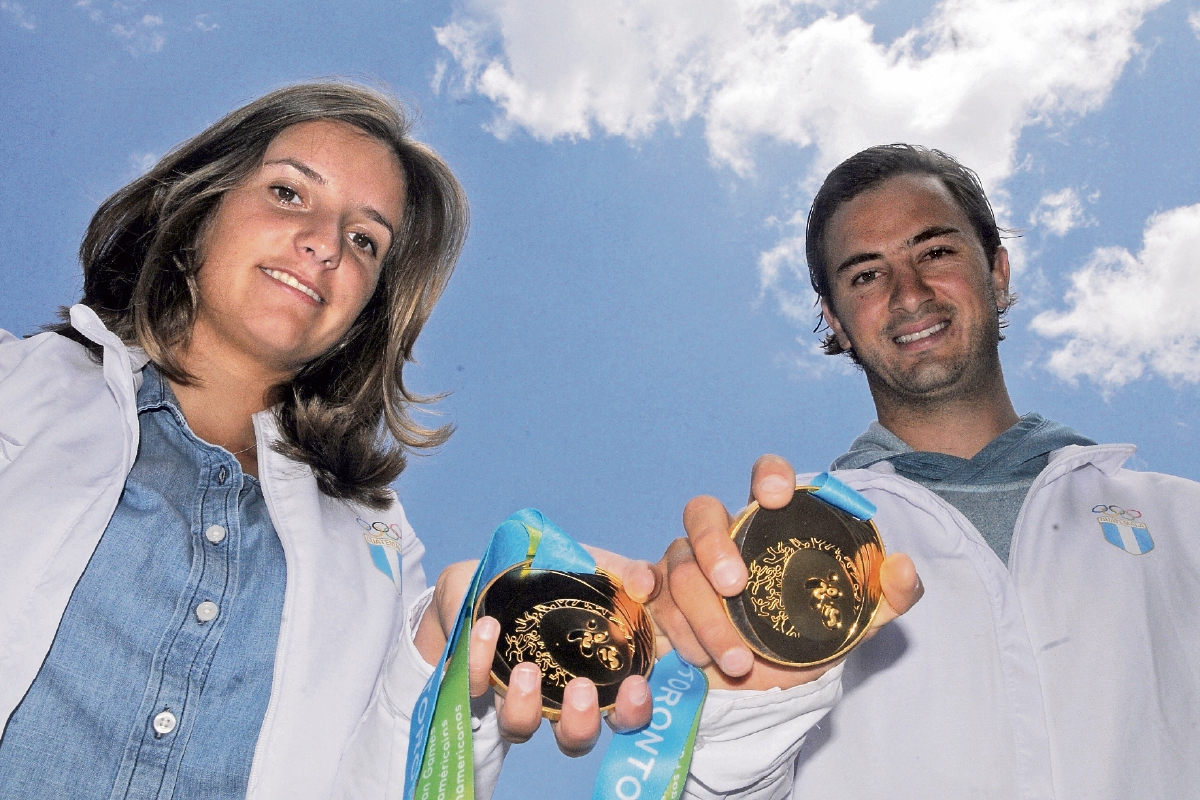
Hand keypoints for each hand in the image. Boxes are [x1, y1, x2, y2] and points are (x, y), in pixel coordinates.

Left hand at [414, 551, 658, 756]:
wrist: (493, 570)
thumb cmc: (560, 576)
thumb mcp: (600, 569)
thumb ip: (630, 573)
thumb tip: (646, 583)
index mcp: (598, 676)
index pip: (625, 714)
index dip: (633, 711)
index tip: (634, 686)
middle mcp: (558, 696)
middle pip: (575, 739)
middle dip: (580, 724)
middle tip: (581, 689)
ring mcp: (516, 693)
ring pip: (520, 728)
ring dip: (524, 707)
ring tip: (525, 670)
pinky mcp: (478, 678)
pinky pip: (474, 684)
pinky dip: (480, 660)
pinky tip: (487, 628)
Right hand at [651, 455, 922, 691]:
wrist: (763, 691)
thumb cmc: (804, 639)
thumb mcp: (853, 621)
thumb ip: (886, 596)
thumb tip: (903, 568)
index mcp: (770, 525)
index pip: (765, 476)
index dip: (767, 476)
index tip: (774, 495)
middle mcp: (723, 536)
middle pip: (702, 513)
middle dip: (713, 546)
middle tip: (735, 587)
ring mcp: (686, 566)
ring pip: (679, 570)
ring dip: (705, 618)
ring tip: (736, 662)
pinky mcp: (660, 601)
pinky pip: (656, 605)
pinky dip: (671, 627)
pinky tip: (685, 651)